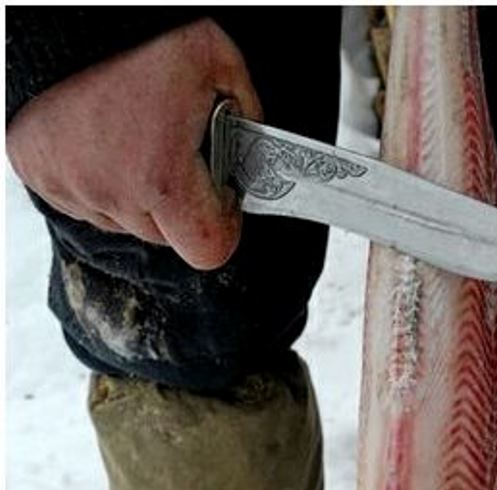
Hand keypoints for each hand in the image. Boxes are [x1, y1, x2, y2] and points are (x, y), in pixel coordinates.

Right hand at [7, 18, 260, 269]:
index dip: (223, 227)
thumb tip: (251, 149)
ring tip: (136, 139)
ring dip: (136, 195)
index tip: (223, 197)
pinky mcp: (37, 171)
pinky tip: (102, 139)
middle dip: (180, 206)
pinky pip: (82, 201)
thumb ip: (246, 114)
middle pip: (165, 236)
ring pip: (123, 221)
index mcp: (162, 178)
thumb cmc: (141, 30)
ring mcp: (70, 186)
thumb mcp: (218, 60)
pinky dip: (98, 180)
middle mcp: (113, 194)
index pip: (208, 250)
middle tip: (178, 155)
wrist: (57, 2)